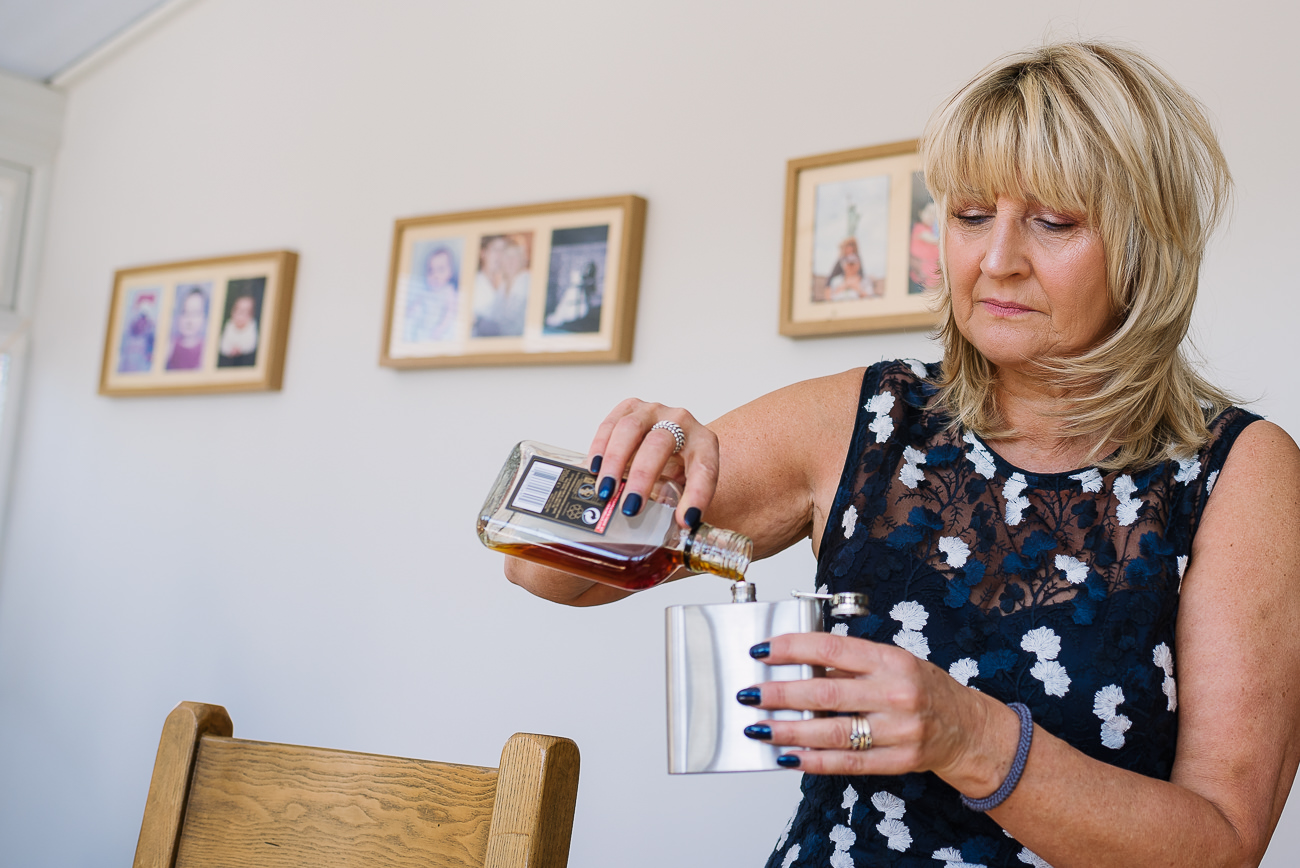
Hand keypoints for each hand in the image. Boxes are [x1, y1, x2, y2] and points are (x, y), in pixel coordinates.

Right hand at [586, 399, 718, 527]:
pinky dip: (600, 447)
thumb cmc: (679, 468)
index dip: (697, 495)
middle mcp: (681, 421)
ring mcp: (653, 410)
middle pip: (660, 443)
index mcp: (704, 443)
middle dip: (643, 477)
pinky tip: (594, 468)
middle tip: (631, 507)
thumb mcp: (687, 487)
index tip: (685, 521)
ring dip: (615, 461)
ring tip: (606, 491)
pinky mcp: (631, 407)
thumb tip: (674, 539)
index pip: (705, 468)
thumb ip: (681, 507)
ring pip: (630, 428)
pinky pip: (611, 423)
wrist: (671, 441)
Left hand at [741, 632, 1017, 791]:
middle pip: (825, 694)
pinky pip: (848, 763)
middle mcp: (895, 693)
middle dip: (780, 695)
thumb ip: (849, 664)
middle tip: (750, 695)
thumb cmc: (922, 688)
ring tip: (760, 728)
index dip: (791, 649)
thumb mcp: (891, 662)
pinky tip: (789, 757)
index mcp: (890, 659)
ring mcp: (899, 730)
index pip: (830, 649)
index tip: (762, 651)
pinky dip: (814, 761)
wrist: (968, 728)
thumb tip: (797, 665)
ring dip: (789, 732)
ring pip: (832, 733)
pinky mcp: (899, 761)